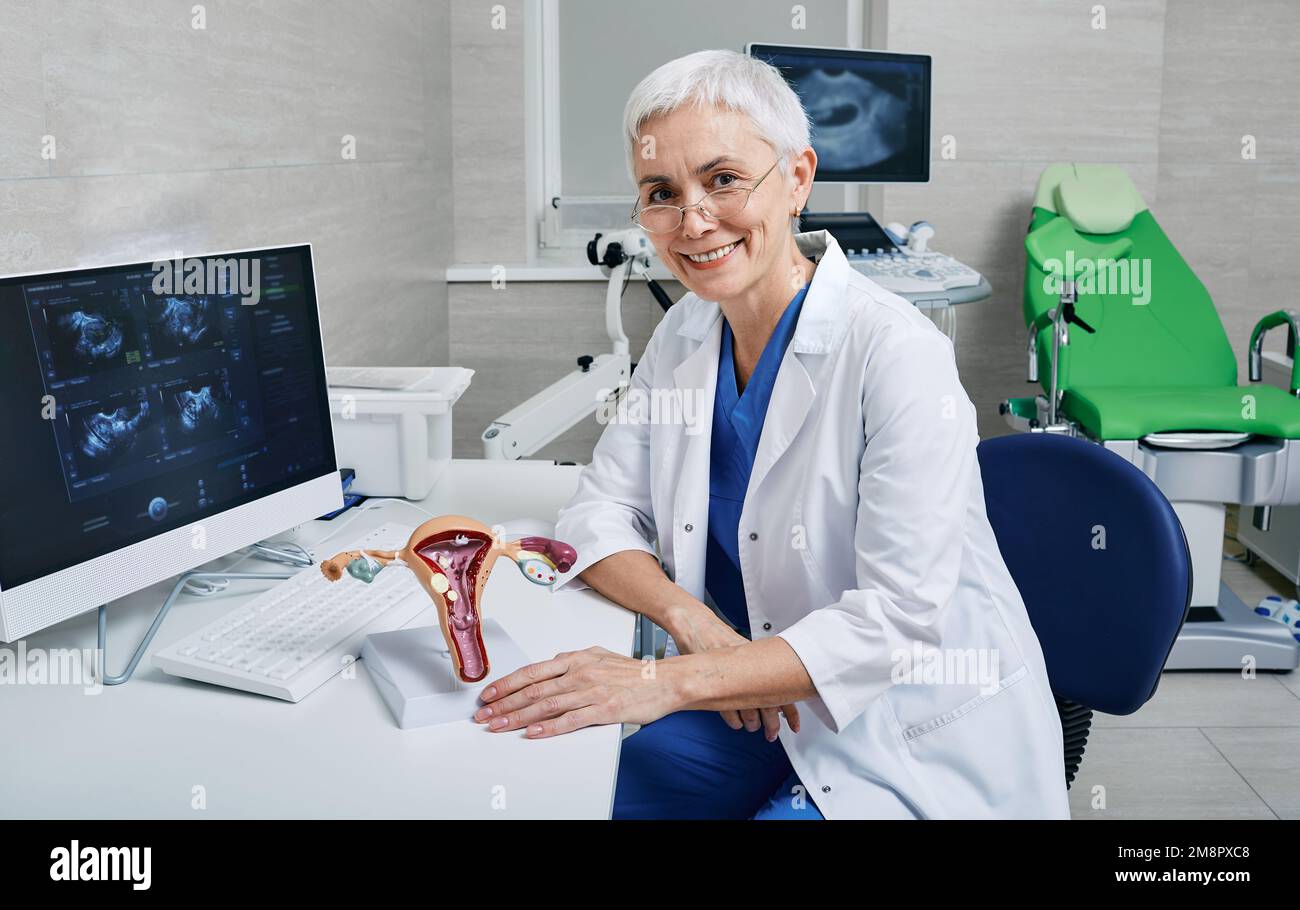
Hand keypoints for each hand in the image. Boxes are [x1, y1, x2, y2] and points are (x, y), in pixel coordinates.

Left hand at [472, 646, 679, 737]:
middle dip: (504, 703)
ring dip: (518, 716)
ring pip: (546, 705)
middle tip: (485, 715)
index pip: (532, 671)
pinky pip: (570, 720)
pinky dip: (548, 727)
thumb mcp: (599, 656)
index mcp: (576, 659)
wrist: (666, 680)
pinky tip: (533, 732)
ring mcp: (591, 691)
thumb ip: (574, 663)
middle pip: (533, 689)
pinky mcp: (604, 710)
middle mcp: (580, 673)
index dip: (506, 683)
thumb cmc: (635, 672)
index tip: (489, 694)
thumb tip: (552, 667)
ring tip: (499, 725)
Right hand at [667, 602, 799, 740]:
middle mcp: (748, 670)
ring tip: (752, 726)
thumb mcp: (743, 648)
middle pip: (768, 705)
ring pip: (749, 710)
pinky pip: (727, 710)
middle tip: (772, 733)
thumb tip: (774, 685)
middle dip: (771, 724)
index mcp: (760, 660)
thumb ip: (758, 666)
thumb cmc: (718, 637)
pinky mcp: (714, 683)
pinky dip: (734, 720)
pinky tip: (736, 722)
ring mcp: (732, 678)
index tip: (794, 725)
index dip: (790, 712)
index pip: (784, 691)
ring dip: (752, 723)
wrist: (695, 625)